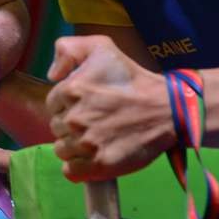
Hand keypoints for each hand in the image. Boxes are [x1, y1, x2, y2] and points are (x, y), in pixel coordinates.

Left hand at [45, 36, 173, 181]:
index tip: (87, 105)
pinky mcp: (99, 165)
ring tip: (97, 138)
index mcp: (71, 89)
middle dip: (72, 125)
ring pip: (62, 150)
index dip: (68, 105)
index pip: (53, 104)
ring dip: (75, 146)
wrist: (167, 109)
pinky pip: (71, 171)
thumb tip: (51, 75)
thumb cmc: (133, 78)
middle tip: (96, 121)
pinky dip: (79, 167)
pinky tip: (93, 156)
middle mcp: (75, 118)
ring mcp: (87, 144)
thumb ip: (68, 49)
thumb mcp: (101, 47)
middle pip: (56, 128)